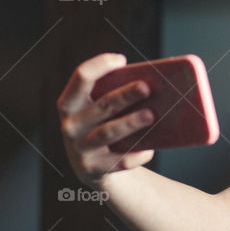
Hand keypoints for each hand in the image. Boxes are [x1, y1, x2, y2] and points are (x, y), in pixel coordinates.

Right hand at [57, 53, 156, 186]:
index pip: (80, 78)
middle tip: (146, 87)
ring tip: (151, 114)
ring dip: (130, 122)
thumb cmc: (109, 126)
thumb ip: (120, 94)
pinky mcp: (92, 171)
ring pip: (107, 133)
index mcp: (72, 103)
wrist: (99, 170)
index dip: (99, 66)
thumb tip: (159, 81)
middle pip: (101, 106)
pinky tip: (150, 150)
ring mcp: (79, 149)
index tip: (121, 59)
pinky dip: (136, 155)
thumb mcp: (106, 111)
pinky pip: (118, 161)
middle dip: (124, 95)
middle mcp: (70, 125)